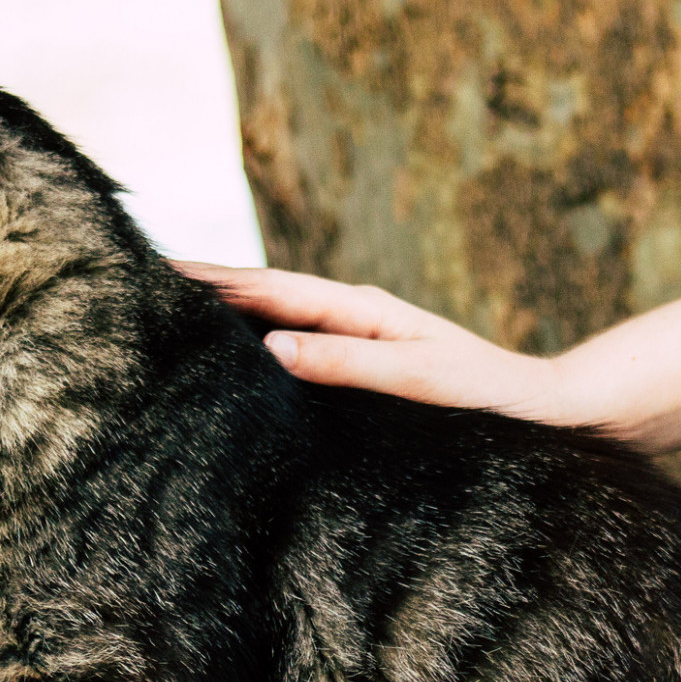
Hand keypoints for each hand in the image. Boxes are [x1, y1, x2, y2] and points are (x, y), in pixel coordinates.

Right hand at [176, 263, 572, 425]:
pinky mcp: (362, 367)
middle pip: (262, 294)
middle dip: (202, 288)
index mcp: (360, 309)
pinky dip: (255, 344)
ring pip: (274, 319)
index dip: (209, 279)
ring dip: (224, 315)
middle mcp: (353, 315)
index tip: (153, 269)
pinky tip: (232, 361)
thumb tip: (272, 348)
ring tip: (165, 316)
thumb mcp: (417, 381)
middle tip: (135, 284)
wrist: (545, 412)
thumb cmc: (486, 398)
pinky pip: (295, 347)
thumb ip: (347, 364)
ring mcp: (356, 338)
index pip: (267, 287)